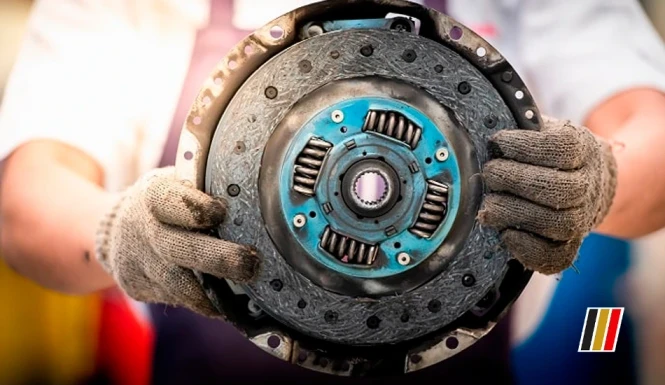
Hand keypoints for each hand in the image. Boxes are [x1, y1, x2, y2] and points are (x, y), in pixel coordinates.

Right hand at [95, 167, 259, 316]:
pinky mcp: (137, 286)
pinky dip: (204, 302)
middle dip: (218, 258)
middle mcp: (141, 228)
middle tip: (250, 264)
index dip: (195, 208)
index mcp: (153, 194)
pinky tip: (226, 302)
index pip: (168, 201)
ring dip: (214, 291)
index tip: (221, 213)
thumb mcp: (179, 182)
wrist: (117, 229)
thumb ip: (208, 185)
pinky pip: (175, 299)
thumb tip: (259, 192)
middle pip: (178, 248)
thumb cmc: (168, 203)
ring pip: (178, 284)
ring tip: (246, 290)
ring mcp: (137, 261)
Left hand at [478, 116, 616, 274]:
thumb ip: (522, 126)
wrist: (592, 179)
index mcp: (584, 149)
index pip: (561, 147)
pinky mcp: (570, 245)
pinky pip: (554, 256)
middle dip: (515, 181)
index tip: (497, 141)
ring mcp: (582, 218)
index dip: (525, 145)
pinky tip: (506, 234)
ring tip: (489, 206)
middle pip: (559, 190)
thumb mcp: (544, 128)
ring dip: (516, 214)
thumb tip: (484, 124)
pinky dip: (528, 248)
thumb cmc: (553, 151)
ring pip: (558, 224)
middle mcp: (589, 185)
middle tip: (490, 174)